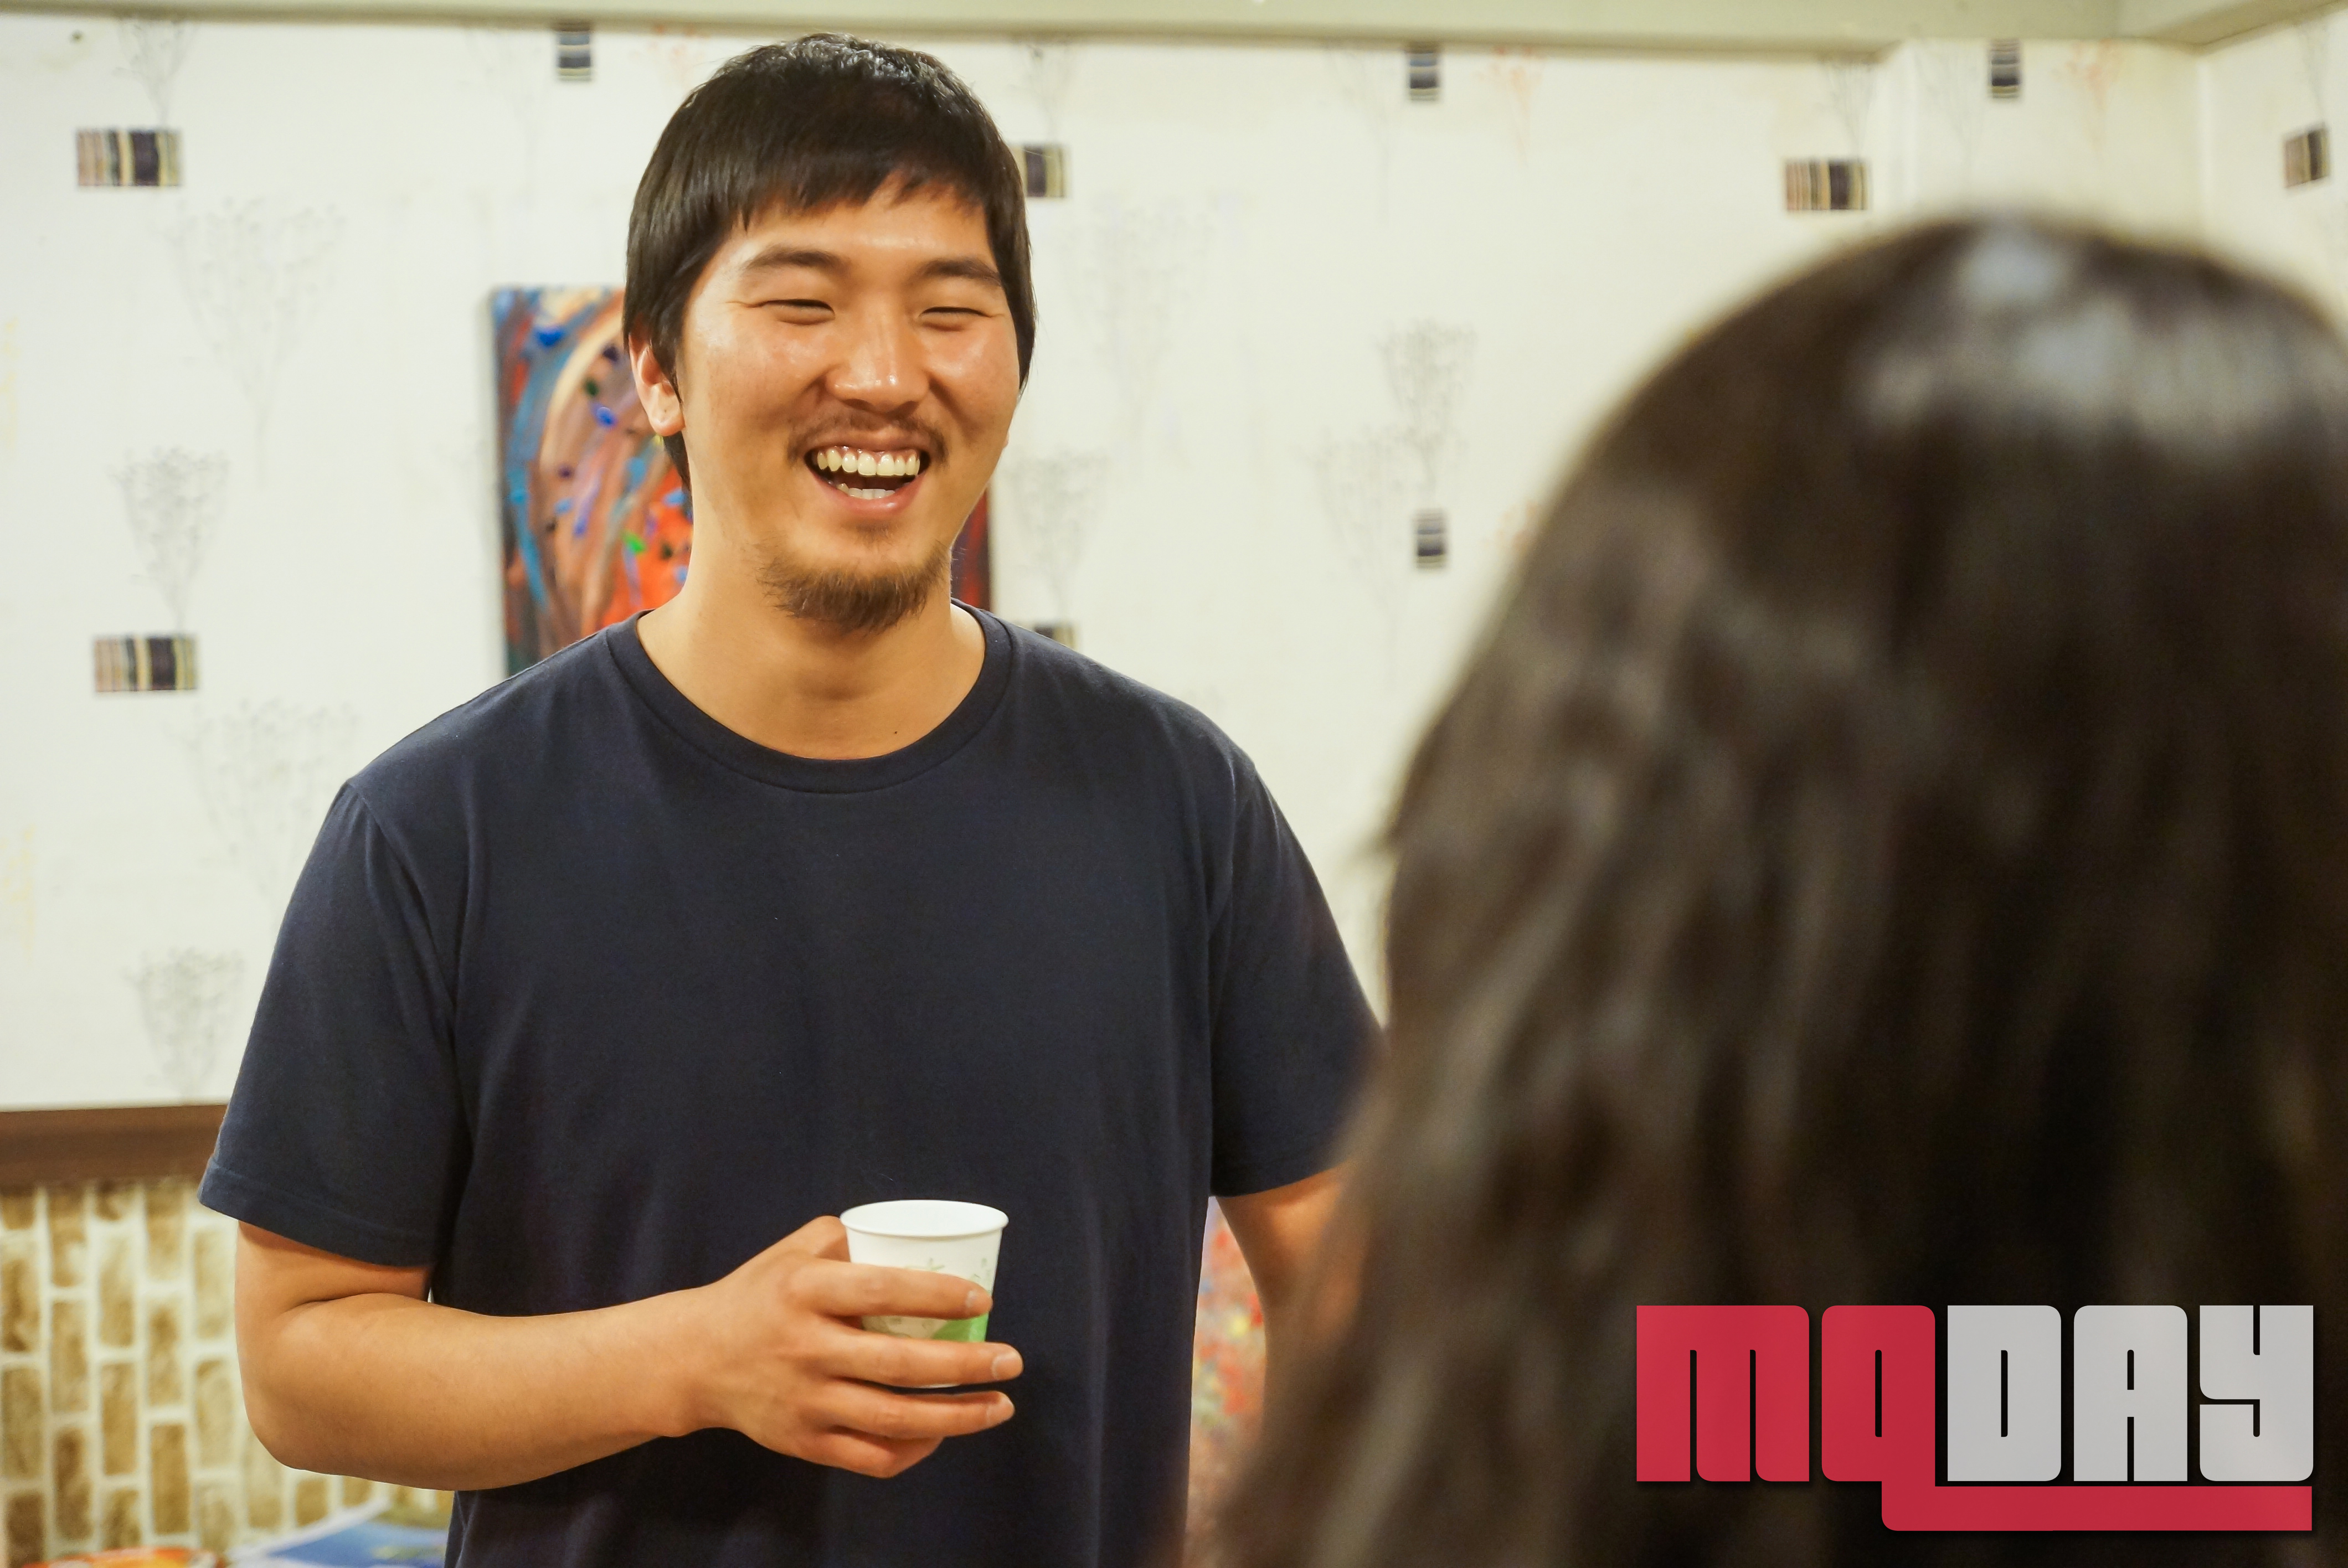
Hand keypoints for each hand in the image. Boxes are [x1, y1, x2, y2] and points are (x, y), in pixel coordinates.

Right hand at [679, 1216, 1021, 1476]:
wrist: (695, 1358)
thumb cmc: (759, 1294)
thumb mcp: (793, 1250)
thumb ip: (850, 1237)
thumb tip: (917, 1236)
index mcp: (804, 1291)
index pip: (881, 1291)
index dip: (937, 1295)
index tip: (983, 1300)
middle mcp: (804, 1348)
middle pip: (898, 1364)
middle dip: (966, 1365)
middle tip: (1012, 1360)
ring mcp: (804, 1401)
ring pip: (892, 1418)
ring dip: (956, 1417)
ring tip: (1000, 1406)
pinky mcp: (802, 1442)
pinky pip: (869, 1456)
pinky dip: (913, 1450)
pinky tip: (944, 1433)